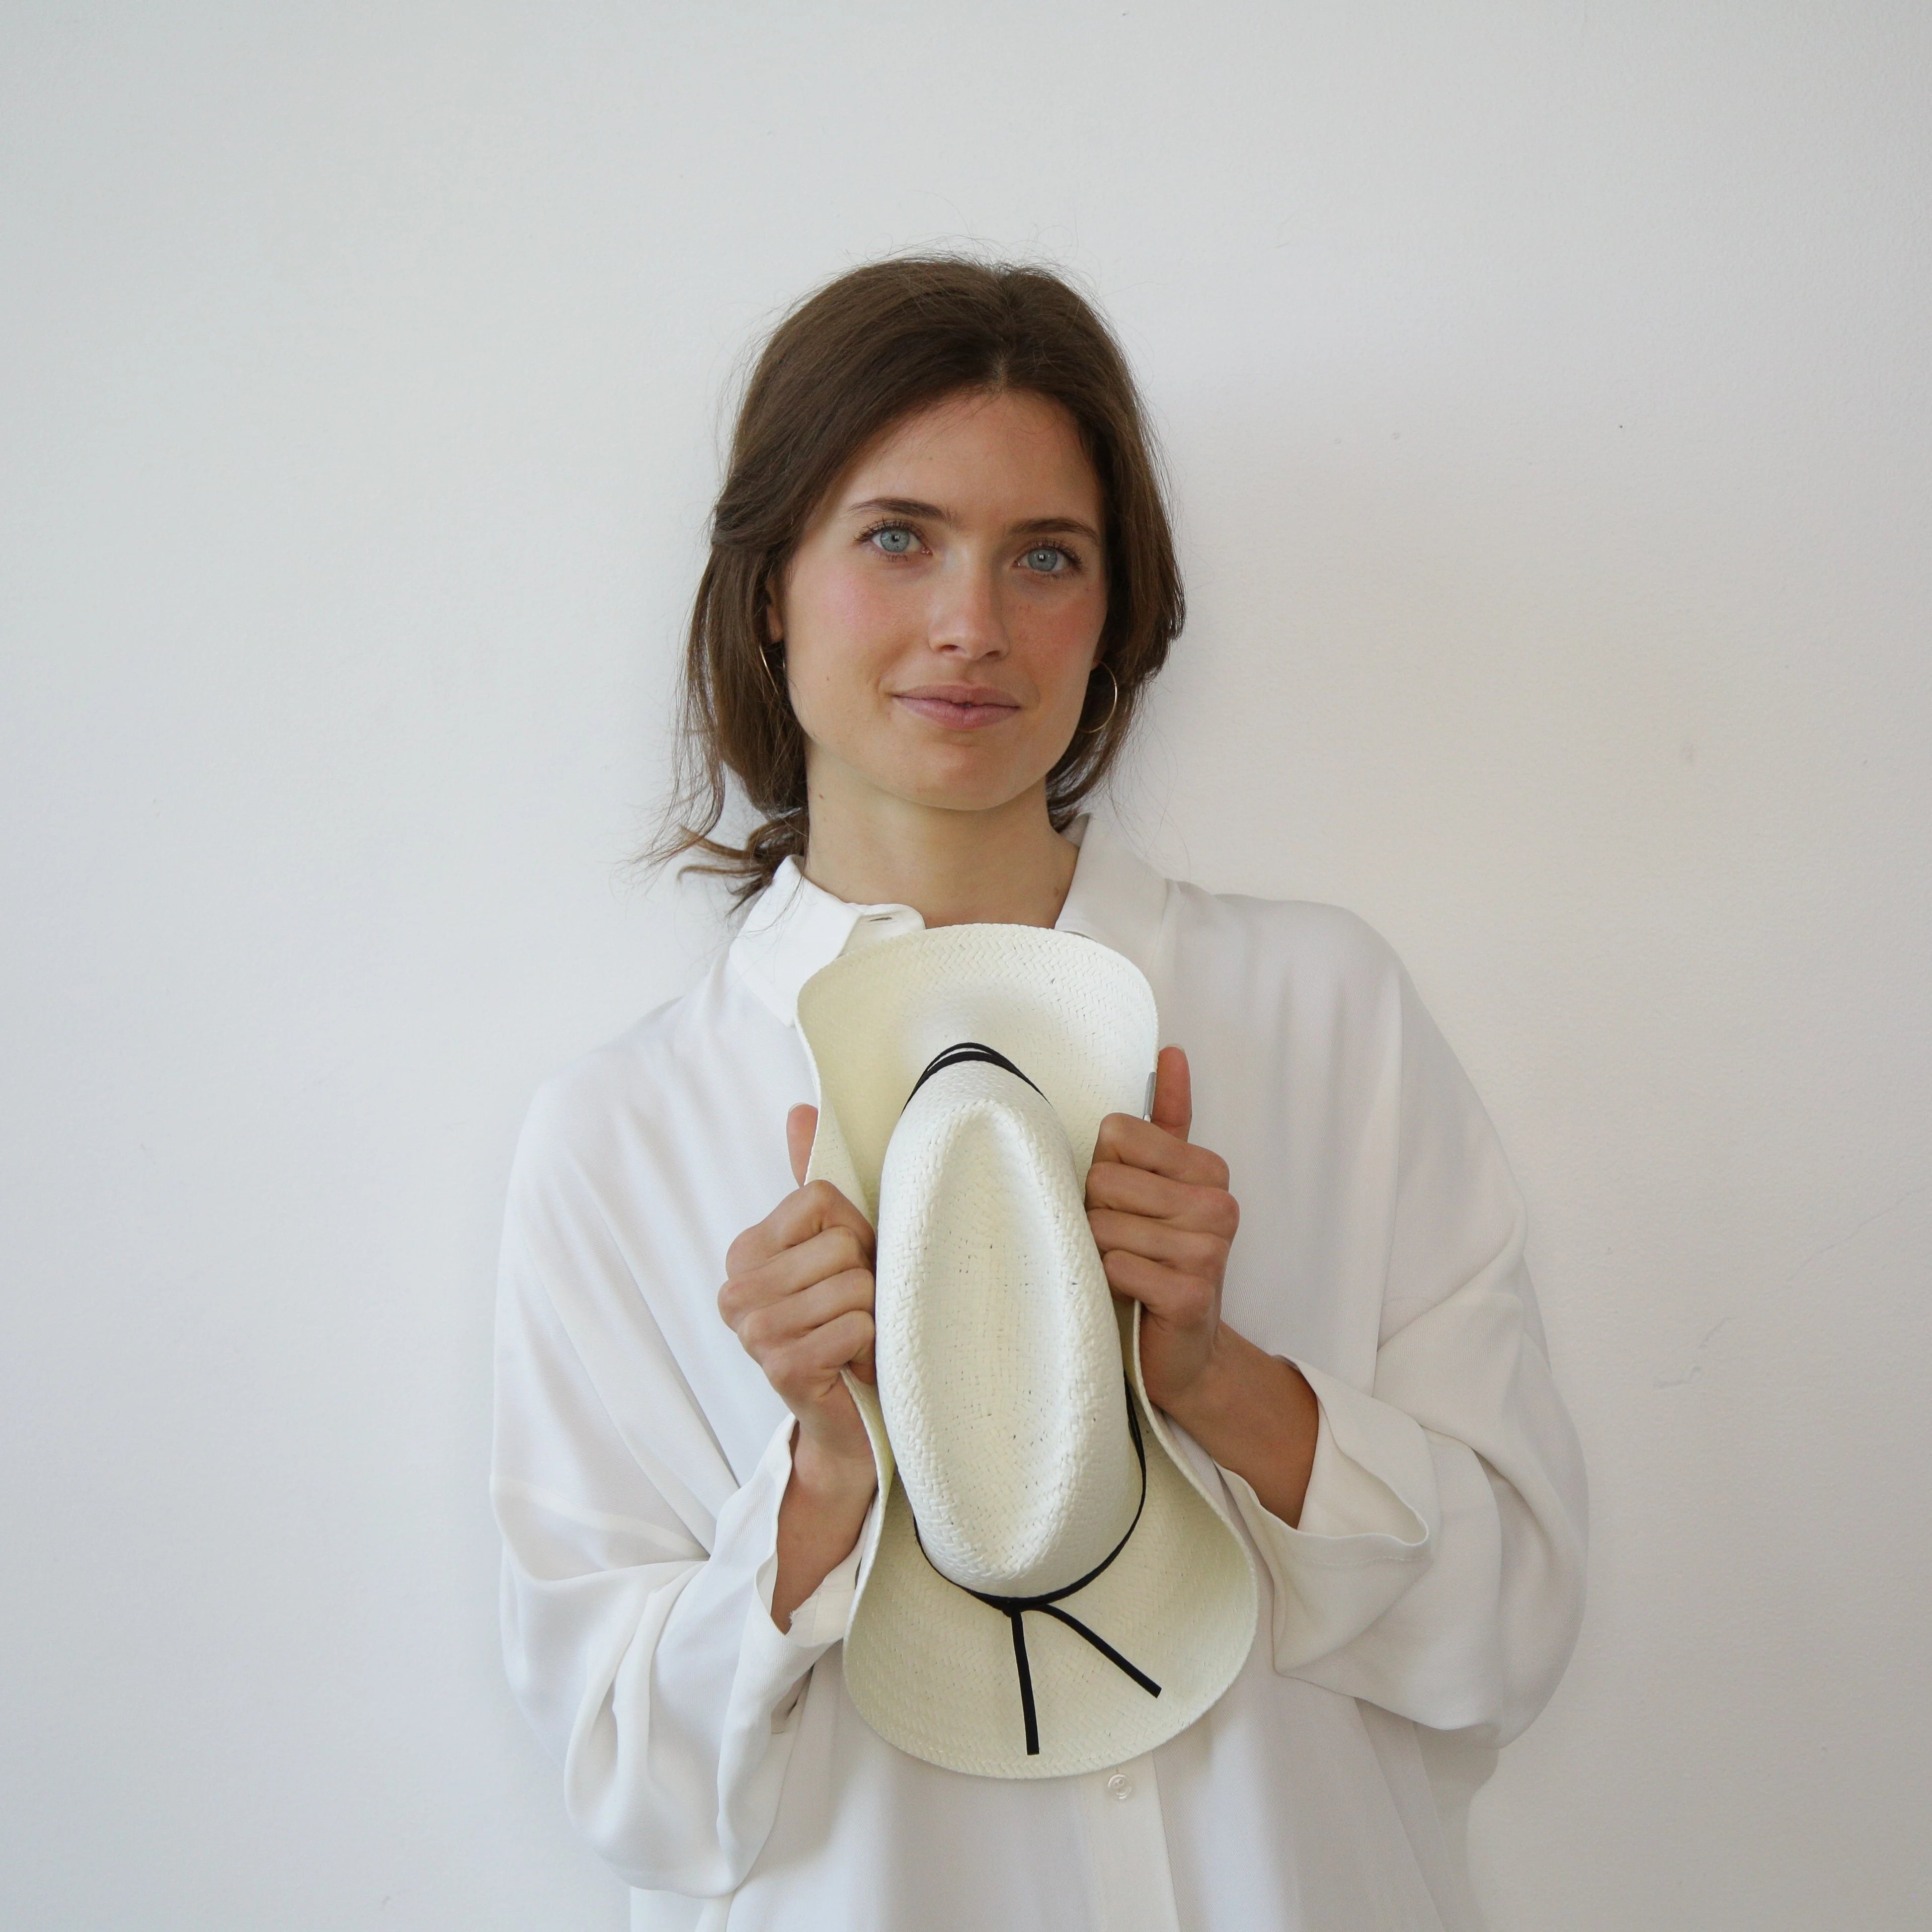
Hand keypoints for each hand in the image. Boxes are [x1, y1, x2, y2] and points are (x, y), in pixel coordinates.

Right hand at [719, 1104, 879, 1628]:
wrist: (852, 1419)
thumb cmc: (847, 1323)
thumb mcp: (834, 1246)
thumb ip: (812, 1182)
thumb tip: (799, 1110)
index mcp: (746, 1251)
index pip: (821, 1200)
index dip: (854, 1232)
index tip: (850, 1268)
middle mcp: (737, 1290)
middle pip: (839, 1243)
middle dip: (866, 1276)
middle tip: (856, 1311)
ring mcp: (752, 1333)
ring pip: (851, 1284)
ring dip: (870, 1313)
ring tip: (855, 1336)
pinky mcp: (780, 1369)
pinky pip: (853, 1325)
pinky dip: (868, 1344)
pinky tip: (853, 1363)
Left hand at [1085, 1045, 1239, 1412]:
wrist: (1186, 1351)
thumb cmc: (1160, 1260)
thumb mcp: (1164, 1185)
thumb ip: (1167, 1120)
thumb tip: (1171, 1049)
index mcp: (1208, 1170)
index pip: (1115, 1134)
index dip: (1104, 1170)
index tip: (1128, 1203)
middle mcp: (1218, 1205)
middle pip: (1103, 1180)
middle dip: (1097, 1214)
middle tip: (1123, 1242)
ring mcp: (1210, 1252)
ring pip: (1104, 1226)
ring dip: (1100, 1251)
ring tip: (1127, 1269)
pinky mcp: (1192, 1296)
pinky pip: (1118, 1266)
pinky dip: (1112, 1282)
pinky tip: (1131, 1294)